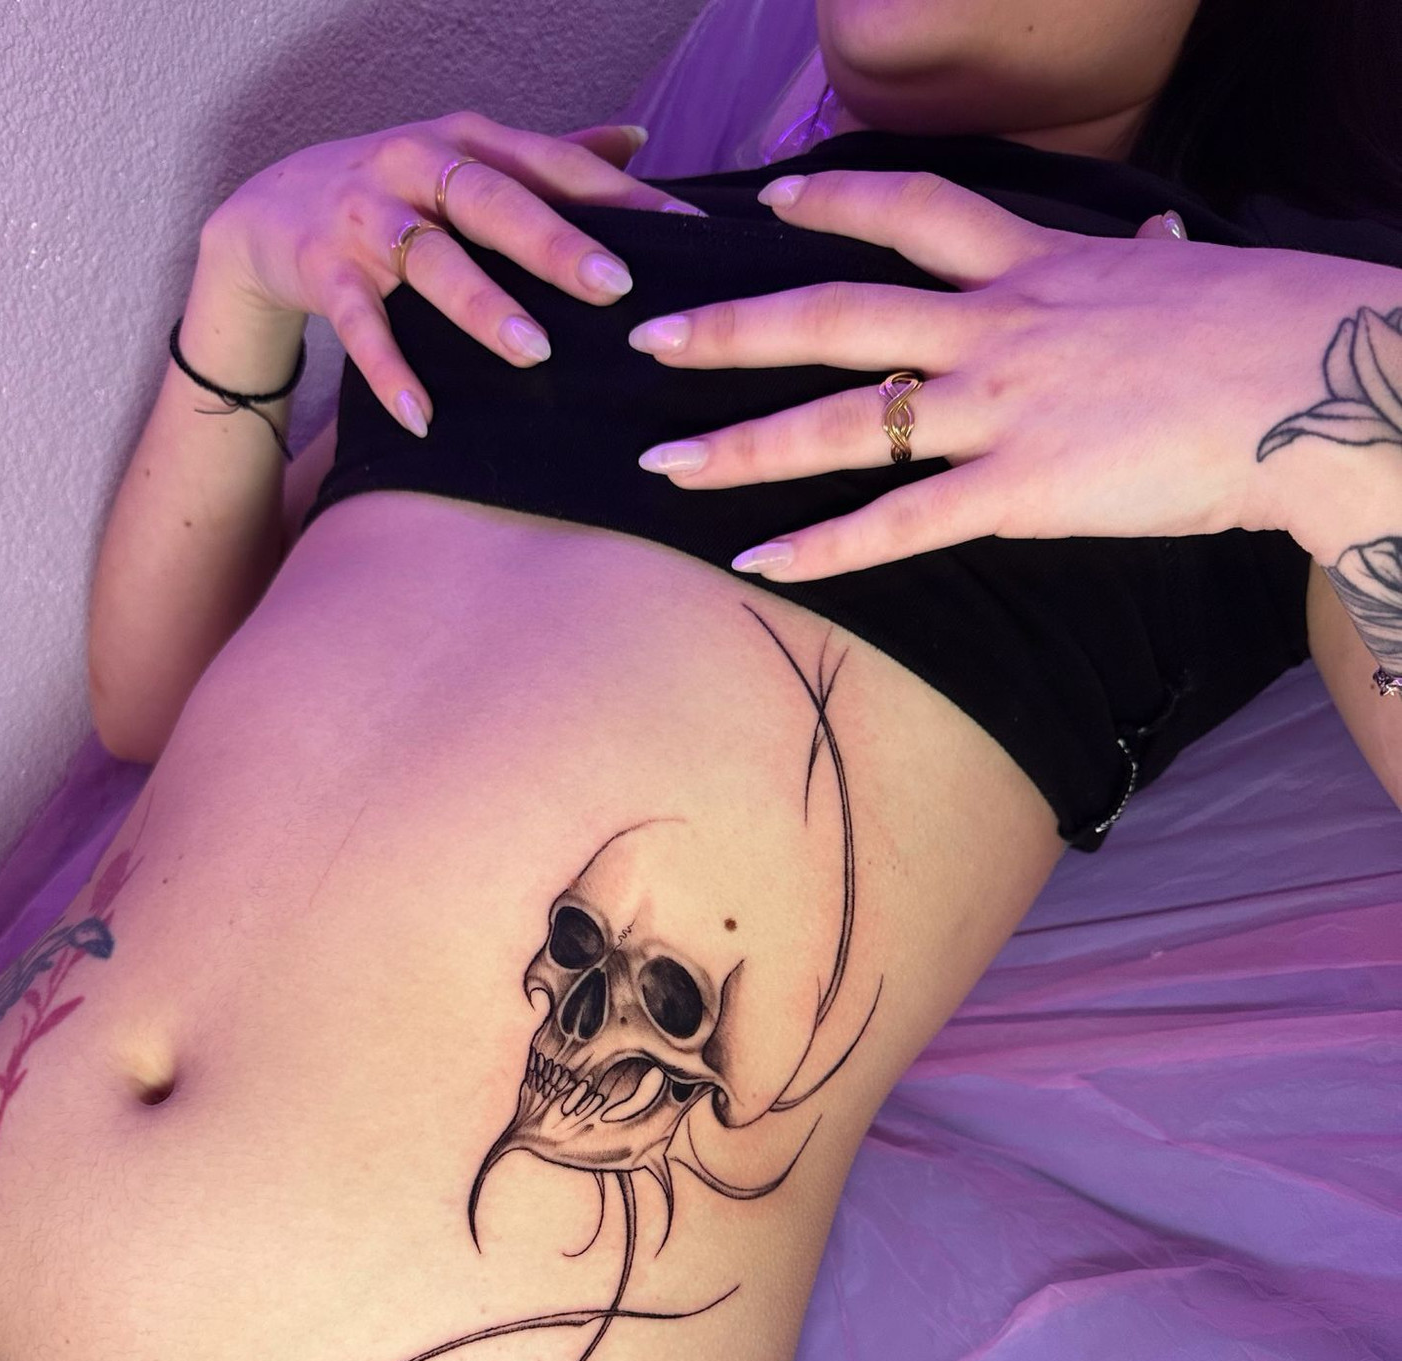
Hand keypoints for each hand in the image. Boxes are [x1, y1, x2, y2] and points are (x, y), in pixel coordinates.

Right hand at [201, 111, 696, 431]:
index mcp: (466, 141)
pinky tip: (424, 418)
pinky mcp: (322, 269)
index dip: (619, 195)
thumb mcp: (464, 162)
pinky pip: (360, 325)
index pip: (553, 165)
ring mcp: (365, 216)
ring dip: (481, 305)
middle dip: (554, 242)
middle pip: (493, 200)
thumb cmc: (391, 191)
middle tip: (613, 285)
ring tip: (532, 352)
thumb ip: (549, 158)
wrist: (268, 212)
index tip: (684, 232)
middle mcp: (416, 165)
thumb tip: (639, 141)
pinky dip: (390, 372)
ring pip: (429, 258)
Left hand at [627, 170, 1371, 579]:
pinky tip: (758, 561)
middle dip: (733, 328)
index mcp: (1035, 266)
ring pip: (843, 423)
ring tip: (663, 468)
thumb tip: (1144, 237)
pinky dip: (821, 548)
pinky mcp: (1020, 492)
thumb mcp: (1178, 271)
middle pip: (836, 315)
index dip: (833, 201)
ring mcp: (1000, 409)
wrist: (1311, 381)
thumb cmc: (1258, 326)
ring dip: (741, 446)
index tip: (767, 199)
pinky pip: (897, 525)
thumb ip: (1133, 258)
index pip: (912, 211)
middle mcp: (996, 327)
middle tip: (648, 339)